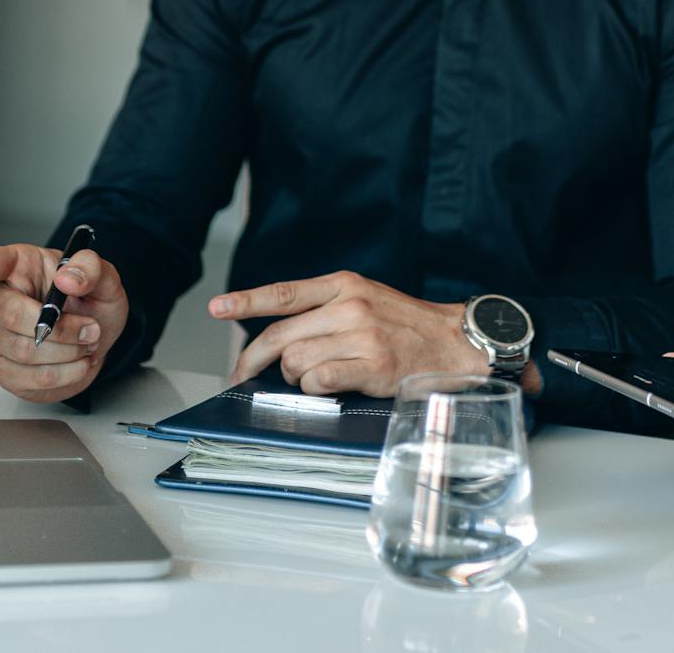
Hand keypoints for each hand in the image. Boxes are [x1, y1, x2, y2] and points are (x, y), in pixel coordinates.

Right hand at [0, 242, 128, 403]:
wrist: (95, 338)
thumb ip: (92, 268)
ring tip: (84, 343)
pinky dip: (66, 374)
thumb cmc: (90, 301)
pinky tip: (74, 362)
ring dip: (68, 353)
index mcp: (16, 267)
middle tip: (90, 328)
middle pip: (12, 317)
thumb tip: (68, 278)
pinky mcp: (1, 369)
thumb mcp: (104, 277)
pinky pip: (32, 378)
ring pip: (26, 352)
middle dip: (62, 329)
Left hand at [215, 271, 485, 395]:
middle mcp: (349, 305)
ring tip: (320, 376)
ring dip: (297, 377)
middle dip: (255, 361)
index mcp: (344, 284)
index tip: (217, 309)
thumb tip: (279, 340)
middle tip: (244, 376)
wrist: (456, 342)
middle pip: (280, 335)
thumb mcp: (367, 299)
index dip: (246, 301)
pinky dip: (316, 389)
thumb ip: (325, 310)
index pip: (284, 293)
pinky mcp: (372, 364)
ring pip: (295, 362)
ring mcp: (361, 334)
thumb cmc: (407, 326)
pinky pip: (318, 381)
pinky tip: (333, 386)